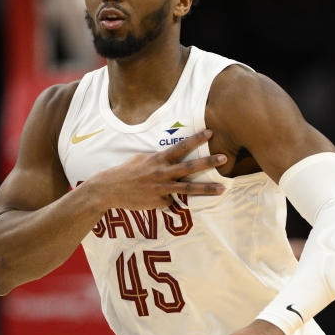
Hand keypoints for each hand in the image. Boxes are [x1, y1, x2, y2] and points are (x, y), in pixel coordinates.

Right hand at [84, 129, 226, 209]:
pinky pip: (172, 201)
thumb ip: (159, 159)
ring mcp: (162, 188)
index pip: (181, 147)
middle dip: (208, 162)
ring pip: (188, 188)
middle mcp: (162, 172)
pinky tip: (164, 200)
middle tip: (224, 158)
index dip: (196, 139)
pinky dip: (172, 200)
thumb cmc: (127, 172)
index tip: (210, 132)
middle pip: (189, 167)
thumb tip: (172, 157)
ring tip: (222, 188)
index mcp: (158, 159)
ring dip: (207, 188)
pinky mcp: (159, 202)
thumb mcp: (142, 159)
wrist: (110, 189)